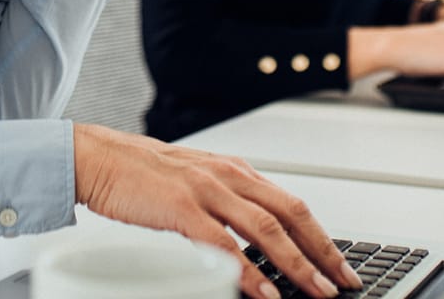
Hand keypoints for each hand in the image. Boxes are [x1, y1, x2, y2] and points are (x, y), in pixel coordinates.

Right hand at [72, 124, 363, 298]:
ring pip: (265, 228)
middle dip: (321, 251)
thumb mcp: (198, 184)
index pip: (292, 204)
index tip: (340, 264)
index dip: (321, 236)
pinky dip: (247, 269)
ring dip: (296, 263)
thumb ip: (229, 206)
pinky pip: (222, 242)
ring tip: (317, 291)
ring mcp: (206, 189)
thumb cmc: (145, 175)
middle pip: (290, 214)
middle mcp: (228, 175)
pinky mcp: (181, 207)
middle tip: (343, 281)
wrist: (100, 157)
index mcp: (235, 171)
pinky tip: (262, 290)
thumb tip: (262, 240)